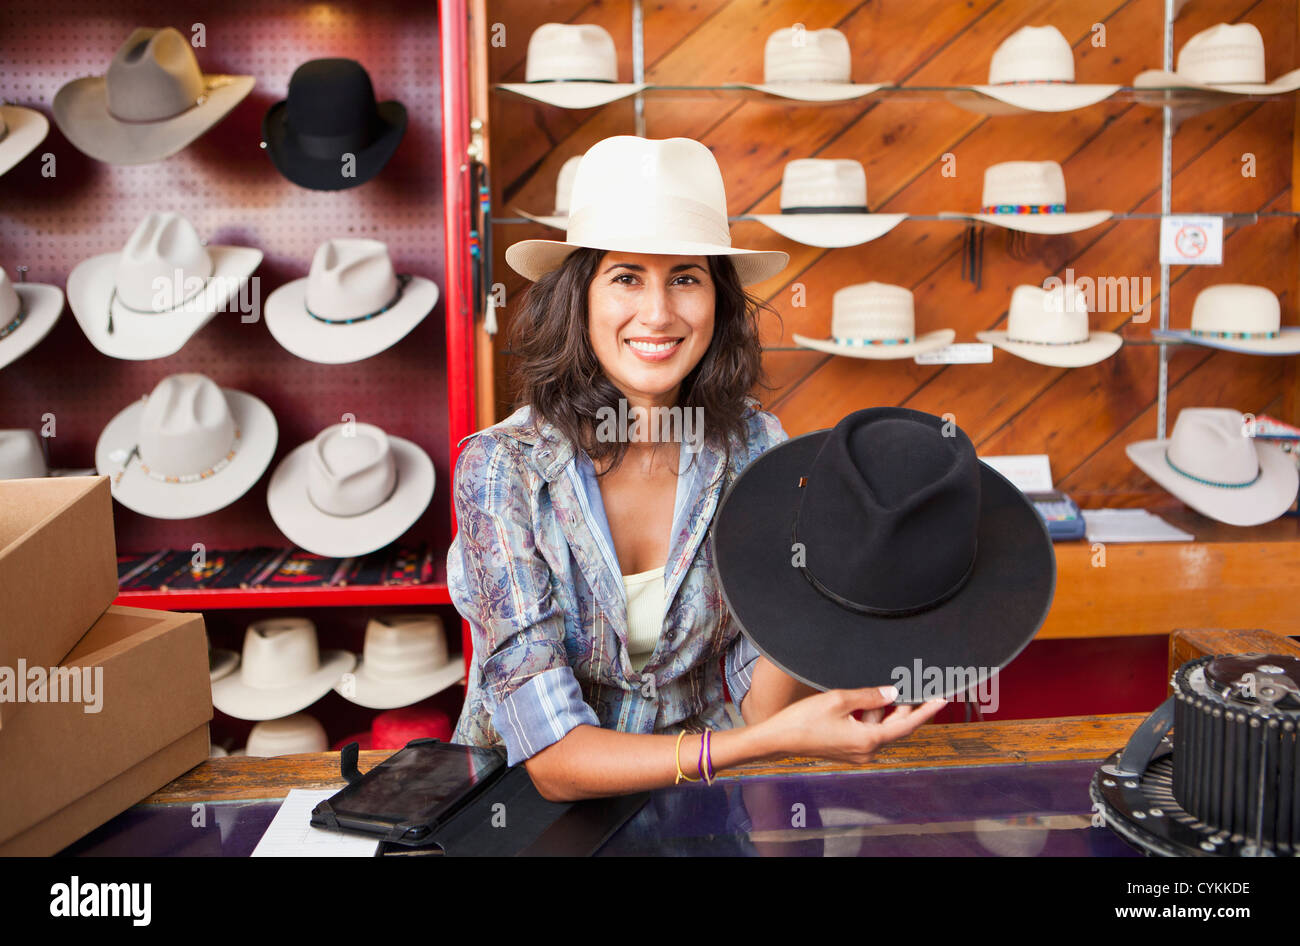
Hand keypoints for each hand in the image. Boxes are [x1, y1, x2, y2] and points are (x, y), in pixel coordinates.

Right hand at [758, 685, 945, 764]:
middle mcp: (867, 751)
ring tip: (873, 692)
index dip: (925, 711)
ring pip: (880, 729)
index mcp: (868, 740)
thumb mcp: (838, 700)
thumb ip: (869, 696)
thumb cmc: (804, 719)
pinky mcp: (848, 751)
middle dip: (903, 708)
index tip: (942, 700)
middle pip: (895, 727)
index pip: (906, 725)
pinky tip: (859, 704)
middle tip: (912, 687)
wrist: (779, 739)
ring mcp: (858, 754)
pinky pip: (868, 733)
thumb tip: (892, 693)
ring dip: (881, 712)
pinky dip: (869, 718)